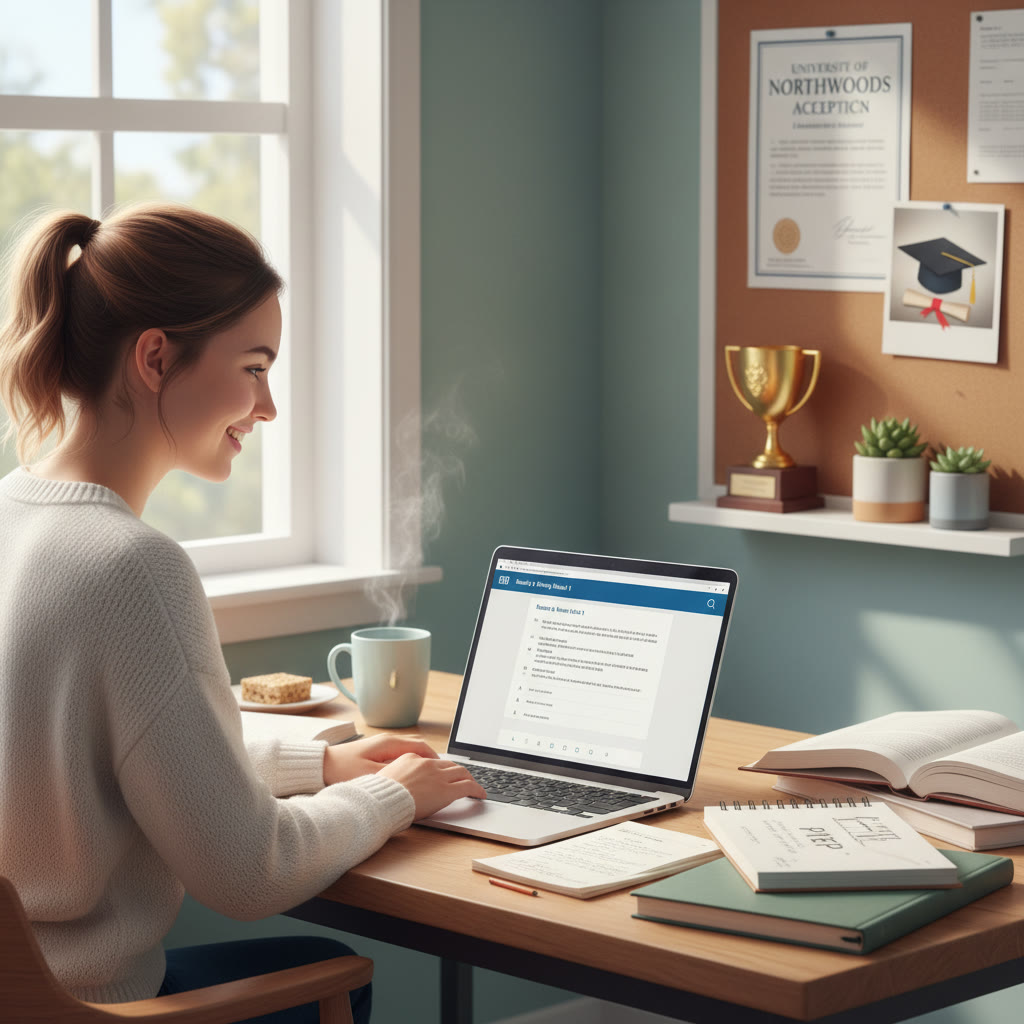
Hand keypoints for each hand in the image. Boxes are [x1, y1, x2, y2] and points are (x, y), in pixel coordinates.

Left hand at [323, 734, 439, 785]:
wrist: (320, 765)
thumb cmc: (342, 769)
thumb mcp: (369, 775)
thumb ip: (392, 775)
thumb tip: (411, 778)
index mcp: (389, 743)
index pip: (421, 746)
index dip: (435, 758)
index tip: (444, 769)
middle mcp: (387, 741)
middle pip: (418, 745)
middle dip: (431, 758)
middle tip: (442, 771)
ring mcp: (380, 745)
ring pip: (409, 749)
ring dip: (421, 759)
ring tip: (430, 772)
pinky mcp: (374, 752)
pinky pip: (399, 753)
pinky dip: (410, 761)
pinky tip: (409, 773)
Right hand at [377, 753, 486, 819]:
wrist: (382, 802)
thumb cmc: (378, 795)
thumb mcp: (383, 777)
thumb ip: (395, 775)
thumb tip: (397, 782)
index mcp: (411, 758)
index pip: (432, 761)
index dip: (441, 768)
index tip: (443, 773)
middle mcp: (427, 764)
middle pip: (450, 764)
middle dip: (459, 771)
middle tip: (464, 778)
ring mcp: (438, 776)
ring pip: (462, 773)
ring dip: (470, 778)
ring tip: (474, 786)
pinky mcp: (447, 790)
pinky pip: (468, 787)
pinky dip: (477, 790)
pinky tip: (481, 795)